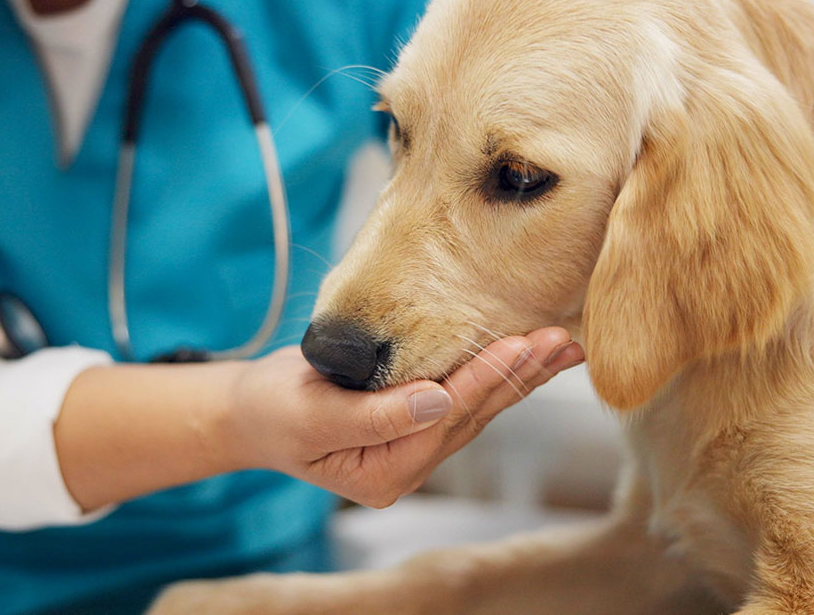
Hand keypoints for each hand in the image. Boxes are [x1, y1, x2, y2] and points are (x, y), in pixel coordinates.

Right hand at [225, 327, 583, 506]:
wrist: (250, 413)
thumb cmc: (271, 411)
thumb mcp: (311, 415)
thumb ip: (374, 415)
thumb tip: (435, 400)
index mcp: (386, 472)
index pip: (445, 419)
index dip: (482, 378)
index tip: (520, 344)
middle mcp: (409, 464)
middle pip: (474, 415)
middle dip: (518, 376)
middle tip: (563, 341)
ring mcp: (415, 445)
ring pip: (477, 407)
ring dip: (519, 373)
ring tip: (561, 343)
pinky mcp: (415, 421)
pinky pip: (462, 396)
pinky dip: (494, 371)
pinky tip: (525, 353)